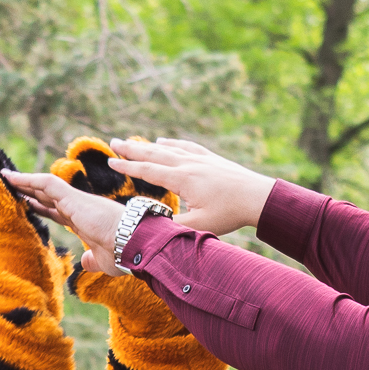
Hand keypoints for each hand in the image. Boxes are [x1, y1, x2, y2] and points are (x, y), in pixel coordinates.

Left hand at [0, 171, 128, 274]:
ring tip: (4, 176)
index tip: (26, 203)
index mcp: (83, 221)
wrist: (134, 244)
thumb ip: (92, 259)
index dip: (40, 206)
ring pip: (43, 186)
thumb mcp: (102, 261)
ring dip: (23, 182)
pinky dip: (28, 179)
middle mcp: (77, 208)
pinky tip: (11, 178)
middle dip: (28, 191)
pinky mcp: (72, 197)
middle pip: (47, 196)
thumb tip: (86, 263)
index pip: (56, 210)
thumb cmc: (123, 253)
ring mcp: (75, 201)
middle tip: (9, 185)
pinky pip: (46, 183)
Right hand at [100, 138, 275, 237]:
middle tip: (113, 142)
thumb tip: (148, 229)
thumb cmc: (229, 213)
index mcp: (182, 180)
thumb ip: (171, 227)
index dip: (127, 166)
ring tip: (133, 142)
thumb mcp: (199, 226)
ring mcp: (200, 159)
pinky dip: (172, 144)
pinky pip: (186, 147)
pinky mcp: (211, 159)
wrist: (258, 197)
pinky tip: (165, 141)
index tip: (110, 162)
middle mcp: (188, 165)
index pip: (148, 170)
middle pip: (154, 154)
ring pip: (168, 149)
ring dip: (148, 145)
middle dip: (132, 149)